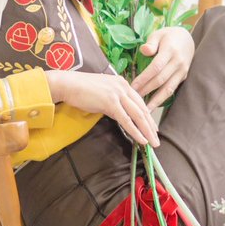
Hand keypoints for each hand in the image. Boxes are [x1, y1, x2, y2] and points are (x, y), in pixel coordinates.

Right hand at [45, 70, 159, 147]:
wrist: (68, 84)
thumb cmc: (81, 89)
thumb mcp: (103, 92)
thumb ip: (114, 101)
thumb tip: (120, 114)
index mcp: (122, 83)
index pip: (140, 102)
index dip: (148, 116)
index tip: (152, 128)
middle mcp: (123, 86)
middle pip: (142, 109)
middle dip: (151, 125)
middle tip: (157, 139)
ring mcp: (117, 94)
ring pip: (138, 115)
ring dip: (147, 131)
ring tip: (153, 143)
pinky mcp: (110, 102)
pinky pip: (127, 120)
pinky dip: (136, 131)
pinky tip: (142, 140)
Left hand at [131, 27, 194, 110]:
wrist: (188, 39)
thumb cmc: (168, 36)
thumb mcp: (158, 34)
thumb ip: (151, 43)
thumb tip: (144, 50)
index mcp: (170, 50)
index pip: (156, 67)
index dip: (144, 78)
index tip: (132, 86)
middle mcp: (178, 62)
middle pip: (160, 80)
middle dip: (146, 90)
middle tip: (133, 98)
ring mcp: (182, 71)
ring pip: (168, 89)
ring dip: (155, 101)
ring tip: (144, 110)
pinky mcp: (183, 77)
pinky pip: (172, 90)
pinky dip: (162, 99)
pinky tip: (153, 105)